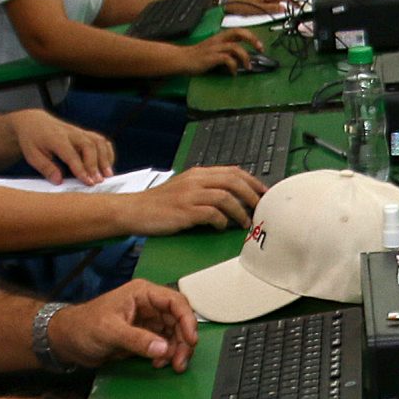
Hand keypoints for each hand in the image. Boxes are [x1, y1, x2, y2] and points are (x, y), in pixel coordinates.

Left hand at [10, 110, 114, 184]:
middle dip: (96, 164)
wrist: (33, 121)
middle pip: (89, 145)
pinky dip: (107, 151)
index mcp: (56, 138)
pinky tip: (107, 164)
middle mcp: (71, 133)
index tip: (88, 182)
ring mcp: (79, 131)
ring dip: (105, 158)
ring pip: (98, 141)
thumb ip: (46, 168)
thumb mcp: (32, 155)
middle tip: (99, 180)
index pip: (72, 154)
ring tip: (108, 174)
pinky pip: (100, 140)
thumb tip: (59, 181)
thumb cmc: (32, 139)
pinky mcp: (84, 133)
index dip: (81, 168)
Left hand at [49, 281, 197, 371]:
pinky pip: (165, 344)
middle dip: (183, 341)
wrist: (67, 342)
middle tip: (180, 362)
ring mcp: (148, 321)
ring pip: (175, 334)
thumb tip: (164, 349)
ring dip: (177, 350)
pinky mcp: (145, 336)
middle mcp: (149, 305)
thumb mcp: (110, 332)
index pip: (175, 302)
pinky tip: (158, 364)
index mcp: (142, 293)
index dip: (187, 320)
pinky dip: (166, 355)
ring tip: (171, 366)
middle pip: (179, 320)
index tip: (190, 341)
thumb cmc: (84, 328)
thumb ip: (137, 340)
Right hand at [118, 165, 264, 235]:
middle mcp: (196, 180)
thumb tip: (231, 197)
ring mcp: (190, 195)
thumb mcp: (184, 188)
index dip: (252, 182)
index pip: (232, 171)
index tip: (264, 193)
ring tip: (244, 223)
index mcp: (198, 174)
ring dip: (240, 211)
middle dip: (252, 195)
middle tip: (261, 208)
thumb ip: (205, 189)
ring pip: (226, 197)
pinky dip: (221, 221)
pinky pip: (212, 214)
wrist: (134, 211)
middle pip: (233, 181)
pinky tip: (222, 227)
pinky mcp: (185, 211)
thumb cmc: (159, 204)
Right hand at [169, 27, 262, 76]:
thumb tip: (242, 58)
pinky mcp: (211, 57)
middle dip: (252, 40)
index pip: (238, 31)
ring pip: (235, 47)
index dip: (251, 36)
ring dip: (245, 57)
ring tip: (247, 67)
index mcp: (220, 37)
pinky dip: (233, 66)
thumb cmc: (198, 56)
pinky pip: (226, 59)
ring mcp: (215, 48)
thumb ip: (226, 51)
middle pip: (239, 32)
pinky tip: (233, 73)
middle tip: (260, 50)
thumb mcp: (214, 50)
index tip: (260, 46)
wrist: (181, 59)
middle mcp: (218, 40)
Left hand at [224, 0, 293, 13]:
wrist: (226, 0)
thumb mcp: (258, 9)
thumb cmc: (242, 4)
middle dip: (286, 1)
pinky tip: (271, 7)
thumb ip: (271, 8)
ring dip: (279, 2)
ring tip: (284, 8)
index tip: (298, 5)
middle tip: (293, 7)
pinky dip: (271, 2)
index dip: (291, 1)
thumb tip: (283, 8)